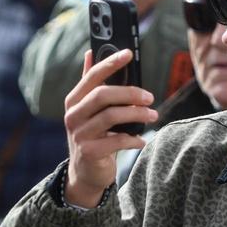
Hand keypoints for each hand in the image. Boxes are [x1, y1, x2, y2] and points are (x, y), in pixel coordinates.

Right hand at [62, 49, 156, 206]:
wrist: (85, 173)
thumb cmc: (93, 135)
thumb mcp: (88, 109)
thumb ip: (90, 83)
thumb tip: (90, 53)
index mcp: (74, 100)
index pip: (92, 76)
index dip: (110, 63)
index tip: (129, 53)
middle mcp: (73, 115)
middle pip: (103, 95)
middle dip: (130, 93)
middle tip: (150, 97)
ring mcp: (79, 134)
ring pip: (111, 116)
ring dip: (137, 114)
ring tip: (153, 115)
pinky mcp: (89, 152)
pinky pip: (117, 140)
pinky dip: (133, 139)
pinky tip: (142, 140)